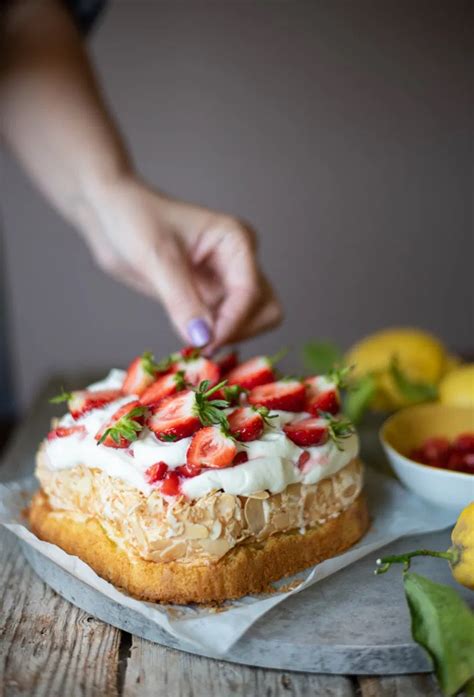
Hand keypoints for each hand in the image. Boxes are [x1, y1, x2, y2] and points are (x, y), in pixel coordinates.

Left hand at [77, 176, 281, 348]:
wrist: (110, 212)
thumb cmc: (133, 218)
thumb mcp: (156, 259)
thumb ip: (181, 300)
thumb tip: (203, 338)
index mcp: (236, 241)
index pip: (251, 293)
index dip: (232, 323)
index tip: (205, 344)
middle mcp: (239, 261)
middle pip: (265, 310)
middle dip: (239, 330)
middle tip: (202, 343)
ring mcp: (226, 280)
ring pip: (250, 322)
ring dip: (227, 337)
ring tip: (192, 341)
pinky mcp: (209, 297)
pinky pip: (224, 326)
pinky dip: (212, 338)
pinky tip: (188, 338)